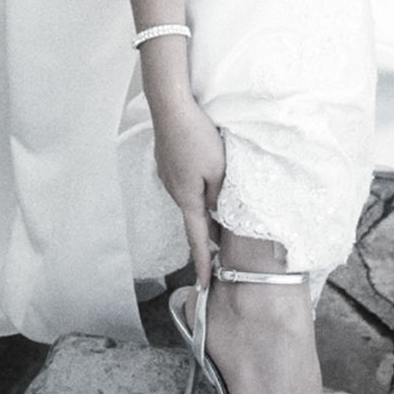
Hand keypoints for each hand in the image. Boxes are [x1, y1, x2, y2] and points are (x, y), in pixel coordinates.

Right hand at [152, 96, 225, 288]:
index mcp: (187, 197)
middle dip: (209, 234)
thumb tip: (217, 211)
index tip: (202, 287)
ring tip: (221, 213)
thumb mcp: (219, 170)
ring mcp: (168, 175)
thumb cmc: (197, 137)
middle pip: (195, 218)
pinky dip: (197, 189)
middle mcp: (174, 190)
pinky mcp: (168, 161)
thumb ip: (220, 196)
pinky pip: (185, 183)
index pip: (197, 239)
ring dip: (204, 208)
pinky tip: (205, 178)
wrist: (171, 106)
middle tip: (225, 249)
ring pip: (190, 199)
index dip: (202, 264)